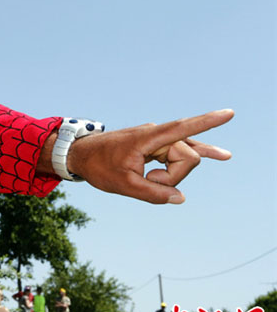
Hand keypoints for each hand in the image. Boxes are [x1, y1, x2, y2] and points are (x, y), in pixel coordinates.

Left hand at [67, 109, 232, 203]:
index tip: (230, 113)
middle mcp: (156, 134)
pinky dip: (190, 160)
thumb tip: (180, 197)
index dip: (208, 122)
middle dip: (174, 175)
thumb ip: (153, 194)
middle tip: (147, 179)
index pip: (183, 128)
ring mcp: (157, 138)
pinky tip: (219, 155)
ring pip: (183, 158)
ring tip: (150, 176)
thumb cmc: (98, 167)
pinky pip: (178, 154)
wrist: (80, 154)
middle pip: (187, 156)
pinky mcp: (156, 145)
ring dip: (171, 175)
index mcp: (148, 138)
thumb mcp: (124, 186)